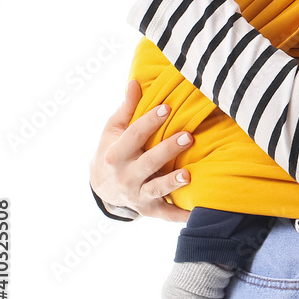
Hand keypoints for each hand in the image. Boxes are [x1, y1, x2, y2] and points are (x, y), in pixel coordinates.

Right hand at [90, 80, 191, 221]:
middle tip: (188, 136)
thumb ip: (127, 108)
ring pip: (155, 190)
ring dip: (172, 183)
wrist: (101, 186)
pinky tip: (198, 213)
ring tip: (189, 175)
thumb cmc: (112, 149)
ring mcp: (136, 195)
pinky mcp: (148, 210)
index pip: (133, 135)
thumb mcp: (113, 129)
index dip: (149, 121)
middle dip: (167, 150)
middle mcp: (124, 177)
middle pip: (147, 163)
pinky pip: (166, 215)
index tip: (167, 107)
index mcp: (115, 154)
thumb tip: (135, 82)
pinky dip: (181, 216)